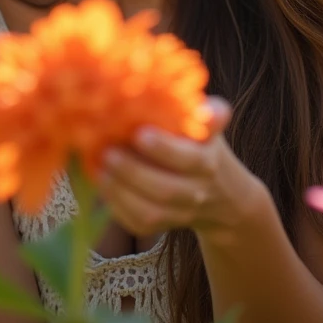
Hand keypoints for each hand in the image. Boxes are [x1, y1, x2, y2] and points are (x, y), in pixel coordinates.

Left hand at [95, 96, 262, 240]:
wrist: (220, 193)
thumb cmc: (201, 143)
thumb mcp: (207, 123)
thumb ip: (202, 111)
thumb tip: (183, 96)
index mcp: (208, 158)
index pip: (190, 157)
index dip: (165, 149)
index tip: (140, 133)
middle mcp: (198, 189)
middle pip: (167, 189)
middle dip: (133, 172)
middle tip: (107, 152)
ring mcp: (184, 211)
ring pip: (153, 212)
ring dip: (122, 192)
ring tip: (101, 169)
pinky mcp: (166, 225)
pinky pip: (141, 223)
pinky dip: (118, 206)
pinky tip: (103, 184)